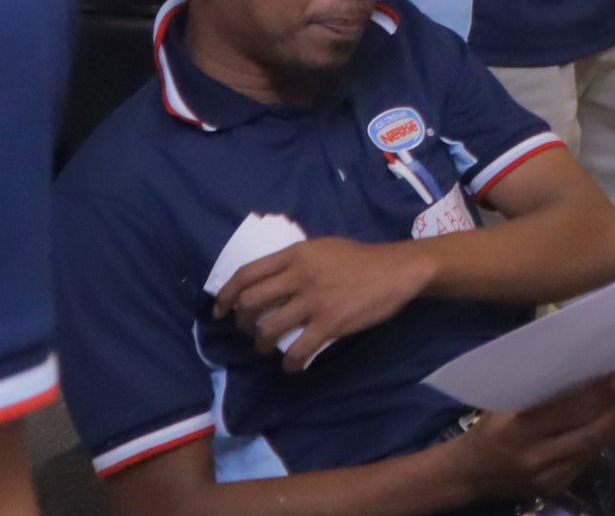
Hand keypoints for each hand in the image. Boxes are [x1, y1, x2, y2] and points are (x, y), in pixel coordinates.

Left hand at [214, 237, 433, 372]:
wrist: (396, 270)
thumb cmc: (360, 259)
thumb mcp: (322, 248)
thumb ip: (295, 261)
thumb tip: (269, 280)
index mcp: (295, 254)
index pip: (246, 274)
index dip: (226, 295)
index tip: (218, 311)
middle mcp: (299, 276)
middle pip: (250, 303)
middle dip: (243, 323)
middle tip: (251, 330)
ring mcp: (314, 301)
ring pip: (268, 330)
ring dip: (262, 345)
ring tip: (269, 349)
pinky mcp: (330, 323)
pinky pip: (297, 351)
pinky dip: (290, 364)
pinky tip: (293, 366)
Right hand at [449, 375, 614, 504]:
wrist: (470, 473)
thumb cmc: (488, 429)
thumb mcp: (505, 404)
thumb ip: (539, 392)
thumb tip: (579, 367)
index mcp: (518, 431)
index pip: (568, 411)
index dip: (596, 394)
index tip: (614, 374)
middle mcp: (535, 458)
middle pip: (587, 436)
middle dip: (613, 411)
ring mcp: (546, 479)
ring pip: (590, 452)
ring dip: (612, 426)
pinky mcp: (553, 490)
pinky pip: (584, 465)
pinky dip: (599, 443)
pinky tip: (608, 425)